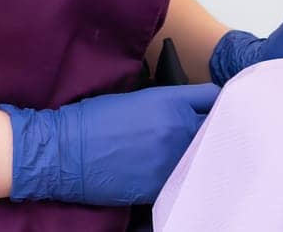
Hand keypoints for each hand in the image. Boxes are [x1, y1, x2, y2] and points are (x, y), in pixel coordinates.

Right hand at [0, 83, 218, 205]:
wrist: (67, 152)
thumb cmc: (94, 119)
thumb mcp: (136, 99)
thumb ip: (168, 103)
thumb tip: (187, 110)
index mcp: (170, 101)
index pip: (212, 96)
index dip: (214, 101)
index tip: (213, 106)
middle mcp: (177, 128)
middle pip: (215, 128)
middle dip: (212, 129)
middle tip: (208, 133)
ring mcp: (172, 159)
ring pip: (203, 156)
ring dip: (200, 154)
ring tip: (193, 155)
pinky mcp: (161, 185)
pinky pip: (184, 179)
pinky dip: (183, 176)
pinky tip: (177, 173)